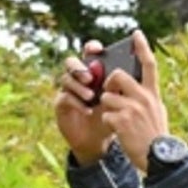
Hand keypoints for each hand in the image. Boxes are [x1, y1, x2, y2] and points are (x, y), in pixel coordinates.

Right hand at [54, 41, 115, 166]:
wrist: (99, 140)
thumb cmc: (110, 115)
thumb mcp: (119, 100)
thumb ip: (121, 86)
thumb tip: (126, 74)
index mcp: (93, 72)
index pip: (89, 53)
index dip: (91, 47)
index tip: (97, 49)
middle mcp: (78, 78)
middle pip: (71, 62)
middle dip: (79, 68)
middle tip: (90, 78)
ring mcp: (67, 90)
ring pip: (66, 79)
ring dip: (78, 87)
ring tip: (91, 96)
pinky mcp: (61, 105)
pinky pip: (64, 98)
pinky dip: (77, 103)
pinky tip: (88, 110)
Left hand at [98, 31, 168, 172]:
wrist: (159, 159)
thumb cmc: (156, 136)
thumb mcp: (157, 112)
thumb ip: (146, 98)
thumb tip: (133, 86)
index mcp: (153, 94)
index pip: (149, 64)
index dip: (142, 47)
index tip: (136, 33)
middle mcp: (143, 98)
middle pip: (117, 76)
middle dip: (109, 83)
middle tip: (109, 92)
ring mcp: (132, 109)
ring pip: (107, 97)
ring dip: (107, 108)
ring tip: (117, 120)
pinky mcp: (121, 121)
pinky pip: (105, 115)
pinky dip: (107, 123)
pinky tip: (118, 131)